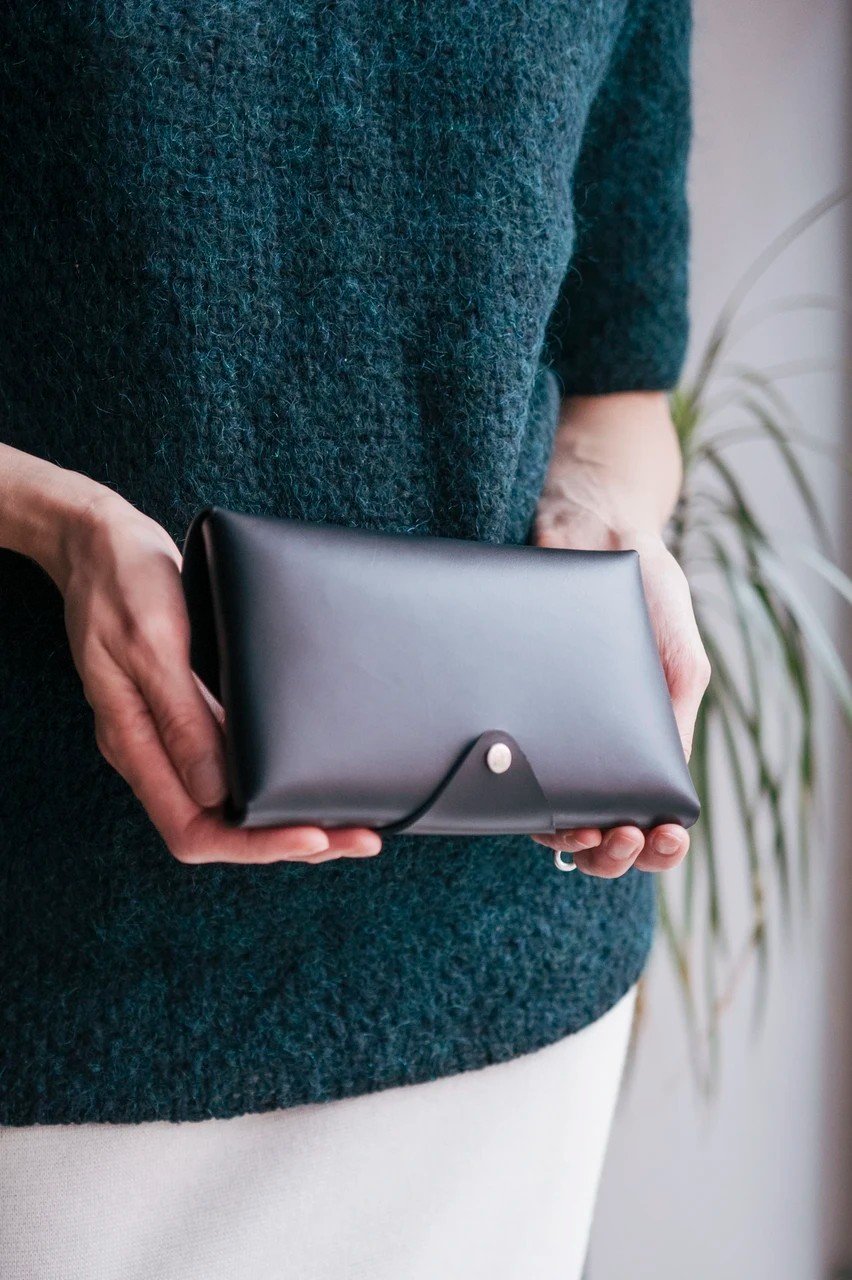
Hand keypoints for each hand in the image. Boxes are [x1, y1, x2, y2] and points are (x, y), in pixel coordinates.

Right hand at [54, 487, 381, 865]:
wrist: (102, 544)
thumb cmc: (121, 585)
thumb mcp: (152, 646)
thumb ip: (183, 718)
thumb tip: (219, 791)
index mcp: (133, 745)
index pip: (194, 831)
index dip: (255, 846)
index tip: (313, 838)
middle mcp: (154, 752)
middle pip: (221, 828)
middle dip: (289, 840)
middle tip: (361, 837)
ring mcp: (172, 734)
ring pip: (232, 802)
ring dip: (289, 816)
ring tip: (351, 819)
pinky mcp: (191, 711)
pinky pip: (236, 763)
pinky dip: (277, 777)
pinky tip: (314, 771)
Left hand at [528, 394, 709, 877]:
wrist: (586, 522)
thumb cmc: (644, 589)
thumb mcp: (679, 656)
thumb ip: (675, 715)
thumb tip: (668, 786)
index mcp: (636, 742)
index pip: (647, 818)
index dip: (653, 845)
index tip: (652, 833)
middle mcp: (587, 748)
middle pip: (595, 833)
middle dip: (609, 852)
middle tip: (616, 835)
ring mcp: (542, 736)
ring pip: (545, 816)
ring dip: (564, 835)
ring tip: (576, 825)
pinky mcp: (500, 708)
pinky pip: (497, 769)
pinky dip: (509, 795)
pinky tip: (520, 793)